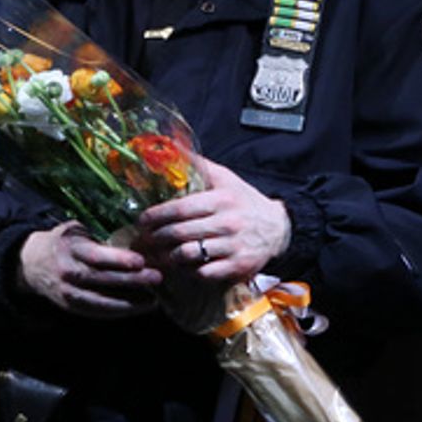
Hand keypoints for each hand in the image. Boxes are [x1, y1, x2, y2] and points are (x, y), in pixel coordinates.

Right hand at [17, 222, 160, 318]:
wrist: (32, 264)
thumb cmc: (63, 243)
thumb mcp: (75, 231)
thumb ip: (97, 235)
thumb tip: (134, 237)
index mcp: (69, 248)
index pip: (95, 256)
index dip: (118, 259)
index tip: (141, 260)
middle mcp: (67, 271)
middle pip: (102, 278)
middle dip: (132, 280)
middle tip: (157, 277)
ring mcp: (68, 292)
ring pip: (102, 300)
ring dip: (130, 301)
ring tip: (153, 299)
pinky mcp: (71, 306)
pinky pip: (98, 311)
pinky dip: (120, 310)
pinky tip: (138, 307)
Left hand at [134, 156, 290, 284]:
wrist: (279, 228)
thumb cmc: (244, 201)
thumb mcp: (225, 178)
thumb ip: (198, 165)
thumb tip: (170, 149)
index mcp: (221, 199)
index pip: (180, 208)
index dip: (156, 215)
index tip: (142, 220)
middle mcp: (228, 223)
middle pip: (179, 233)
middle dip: (155, 236)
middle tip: (144, 238)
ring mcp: (233, 247)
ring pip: (188, 255)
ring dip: (168, 255)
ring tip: (159, 252)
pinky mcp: (238, 267)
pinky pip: (204, 273)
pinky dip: (188, 270)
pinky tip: (181, 265)